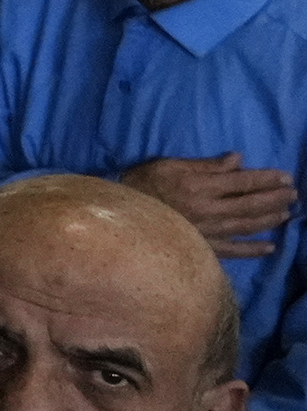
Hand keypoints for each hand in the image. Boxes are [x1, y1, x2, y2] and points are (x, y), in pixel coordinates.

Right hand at [124, 154, 300, 258]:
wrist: (120, 215)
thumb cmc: (141, 184)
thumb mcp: (169, 165)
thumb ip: (206, 165)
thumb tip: (237, 160)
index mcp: (200, 186)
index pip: (242, 182)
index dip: (266, 179)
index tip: (285, 177)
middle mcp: (208, 209)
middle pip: (250, 204)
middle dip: (274, 198)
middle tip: (293, 194)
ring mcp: (206, 230)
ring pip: (246, 226)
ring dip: (269, 219)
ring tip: (285, 213)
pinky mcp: (201, 246)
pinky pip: (232, 250)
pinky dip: (252, 250)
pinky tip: (269, 247)